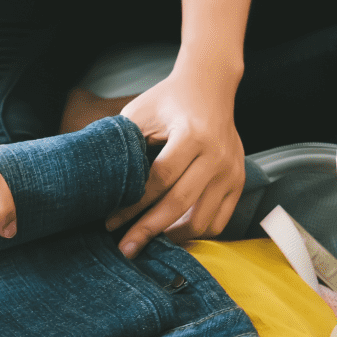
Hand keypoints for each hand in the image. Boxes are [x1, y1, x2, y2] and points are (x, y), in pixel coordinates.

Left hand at [106, 68, 244, 256]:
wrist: (209, 86)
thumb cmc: (168, 100)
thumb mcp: (140, 112)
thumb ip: (124, 145)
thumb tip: (97, 185)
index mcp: (193, 134)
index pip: (160, 179)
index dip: (133, 205)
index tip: (110, 222)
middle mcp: (217, 155)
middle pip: (180, 204)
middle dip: (148, 230)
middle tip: (125, 249)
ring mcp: (231, 171)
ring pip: (202, 220)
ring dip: (171, 236)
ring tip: (147, 241)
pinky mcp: (238, 182)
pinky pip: (218, 221)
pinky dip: (195, 233)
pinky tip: (171, 232)